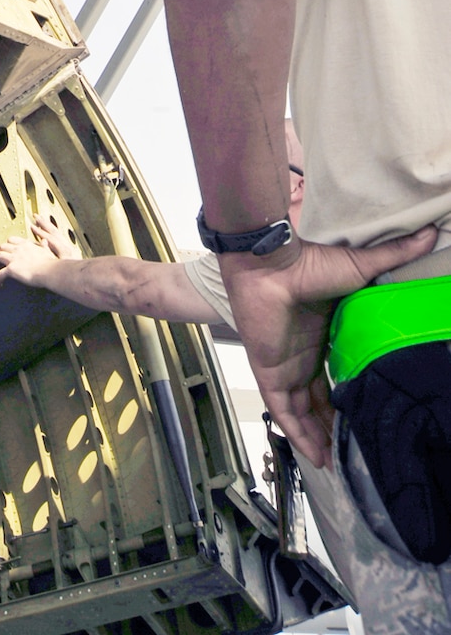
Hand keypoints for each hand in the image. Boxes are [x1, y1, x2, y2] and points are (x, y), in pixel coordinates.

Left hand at [0, 221, 78, 286]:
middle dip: (0, 250)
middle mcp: (18, 249)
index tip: (8, 246)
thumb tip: (45, 241)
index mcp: (26, 245)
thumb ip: (44, 246)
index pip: (13, 240)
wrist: (49, 271)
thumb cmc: (50, 263)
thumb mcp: (47, 251)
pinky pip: (0, 274)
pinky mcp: (11, 270)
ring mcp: (13, 259)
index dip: (8, 243)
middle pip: (3, 246)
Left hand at [222, 226, 437, 466]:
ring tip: (342, 464)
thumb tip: (428, 233)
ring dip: (320, 436)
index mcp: (322, 334)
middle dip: (335, 423)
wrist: (270, 261)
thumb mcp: (361, 267)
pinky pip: (285, 414)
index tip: (371, 413)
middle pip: (320, 398)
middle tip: (358, 449)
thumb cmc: (311, 261)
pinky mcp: (270, 372)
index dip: (350, 395)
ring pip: (303, 413)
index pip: (336, 373)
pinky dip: (301, 436)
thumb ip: (393, 256)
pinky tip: (319, 458)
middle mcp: (303, 353)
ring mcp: (285, 364)